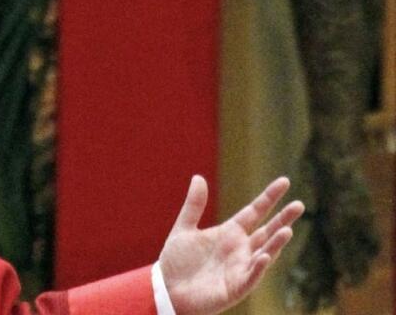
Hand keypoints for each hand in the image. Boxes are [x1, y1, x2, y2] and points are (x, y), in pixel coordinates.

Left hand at [160, 175, 304, 314]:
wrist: (167, 290)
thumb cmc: (177, 261)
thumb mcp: (184, 228)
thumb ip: (194, 205)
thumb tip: (198, 177)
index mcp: (230, 233)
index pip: (255, 212)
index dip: (269, 198)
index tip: (284, 181)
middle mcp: (240, 249)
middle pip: (267, 231)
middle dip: (283, 219)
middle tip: (299, 205)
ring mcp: (240, 268)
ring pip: (264, 254)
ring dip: (276, 243)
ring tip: (287, 230)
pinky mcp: (235, 288)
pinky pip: (250, 277)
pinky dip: (258, 268)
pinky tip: (264, 257)